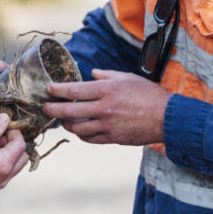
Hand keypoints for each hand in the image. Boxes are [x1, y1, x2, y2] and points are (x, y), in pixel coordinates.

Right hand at [0, 113, 28, 196]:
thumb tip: (6, 118)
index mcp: (1, 165)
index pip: (20, 145)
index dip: (14, 131)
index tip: (2, 124)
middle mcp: (2, 179)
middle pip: (21, 158)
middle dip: (13, 144)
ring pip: (13, 167)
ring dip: (7, 154)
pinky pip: (2, 174)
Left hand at [41, 69, 170, 145]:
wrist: (167, 117)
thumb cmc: (148, 94)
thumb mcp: (126, 77)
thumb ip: (106, 75)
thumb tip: (93, 74)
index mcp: (106, 90)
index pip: (74, 90)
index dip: (57, 90)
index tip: (48, 89)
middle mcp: (104, 108)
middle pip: (69, 111)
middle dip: (53, 109)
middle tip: (45, 107)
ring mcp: (108, 126)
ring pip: (77, 129)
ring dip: (66, 124)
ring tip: (62, 119)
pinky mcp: (113, 139)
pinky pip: (90, 139)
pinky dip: (82, 135)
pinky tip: (80, 130)